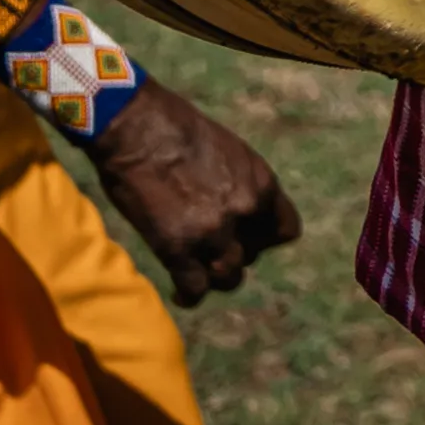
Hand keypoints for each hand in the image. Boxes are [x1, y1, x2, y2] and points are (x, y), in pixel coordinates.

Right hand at [88, 85, 302, 303]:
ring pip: (229, 277)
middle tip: (213, 250)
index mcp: (263, 185)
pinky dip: (189, 296)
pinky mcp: (177, 250)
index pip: (286, 230)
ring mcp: (212, 234)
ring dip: (215, 277)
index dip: (265, 237)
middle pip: (253, 255)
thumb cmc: (179, 130)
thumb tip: (242, 207)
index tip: (248, 237)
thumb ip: (243, 185)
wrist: (138, 128)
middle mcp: (245, 211)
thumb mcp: (232, 152)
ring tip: (199, 274)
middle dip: (235, 254)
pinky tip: (182, 294)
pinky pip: (194, 289)